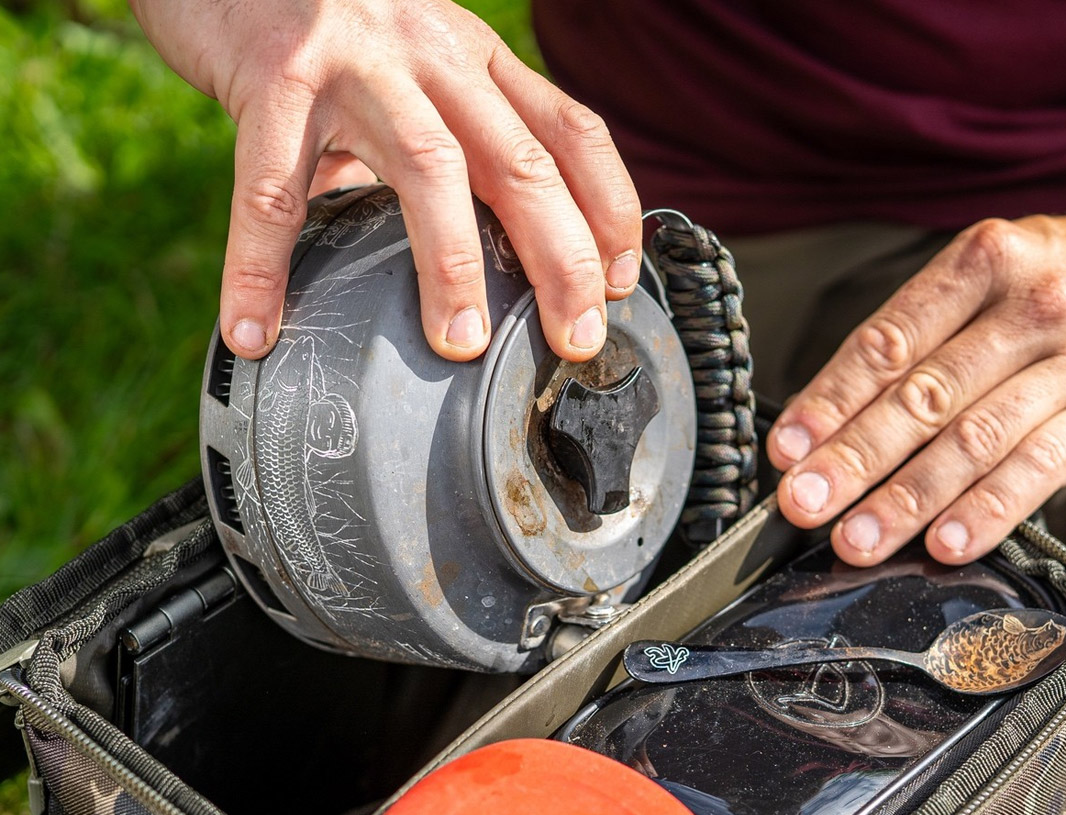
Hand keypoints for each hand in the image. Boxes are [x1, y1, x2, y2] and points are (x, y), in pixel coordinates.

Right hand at [129, 0, 641, 362]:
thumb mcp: (415, 67)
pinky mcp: (275, 73)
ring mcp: (357, 61)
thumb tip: (473, 259)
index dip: (609, 208)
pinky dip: (262, 267)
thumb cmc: (328, 28)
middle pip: (521, 162)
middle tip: (575, 339)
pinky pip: (273, 188)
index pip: (571, 131)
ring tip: (460, 345)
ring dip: (453, 265)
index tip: (622, 284)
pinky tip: (256, 331)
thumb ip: (450, 143)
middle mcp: (433, 53)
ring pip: (429, 167)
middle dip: (562, 259)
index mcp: (475, 60)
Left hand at [765, 185, 1065, 563]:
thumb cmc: (1049, 284)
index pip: (888, 342)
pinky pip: (1043, 468)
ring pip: (978, 438)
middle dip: (854, 459)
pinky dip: (989, 510)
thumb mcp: (983, 280)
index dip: (830, 401)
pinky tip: (945, 543)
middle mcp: (1031, 305)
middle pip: (925, 395)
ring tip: (858, 539)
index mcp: (981, 263)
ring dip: (908, 497)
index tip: (786, 451)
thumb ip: (913, 341)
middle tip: (804, 505)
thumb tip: (824, 425)